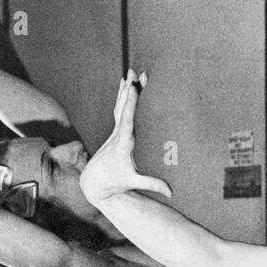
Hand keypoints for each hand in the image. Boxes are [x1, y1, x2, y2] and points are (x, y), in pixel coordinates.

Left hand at [80, 70, 173, 203]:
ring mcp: (115, 131)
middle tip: (136, 73)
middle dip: (131, 91)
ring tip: (132, 72)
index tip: (132, 88)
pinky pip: (119, 108)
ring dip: (127, 89)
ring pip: (121, 105)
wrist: (95, 181)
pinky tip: (124, 82)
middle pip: (124, 108)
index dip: (129, 104)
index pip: (126, 120)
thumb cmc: (115, 182)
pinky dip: (122, 95)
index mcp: (122, 144)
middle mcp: (117, 134)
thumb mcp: (133, 182)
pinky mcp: (115, 131)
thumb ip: (152, 184)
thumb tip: (171, 193)